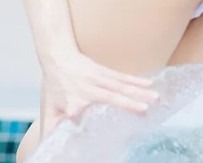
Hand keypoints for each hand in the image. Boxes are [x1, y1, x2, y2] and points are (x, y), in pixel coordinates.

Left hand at [39, 47, 158, 138]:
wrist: (57, 55)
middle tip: (146, 109)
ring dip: (139, 91)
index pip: (77, 110)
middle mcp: (87, 89)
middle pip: (110, 96)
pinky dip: (136, 79)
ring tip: (155, 96)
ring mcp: (97, 78)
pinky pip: (121, 76)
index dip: (79, 112)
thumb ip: (51, 127)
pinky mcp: (103, 70)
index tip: (90, 122)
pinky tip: (149, 83)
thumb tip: (47, 147)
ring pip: (120, 85)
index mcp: (73, 100)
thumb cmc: (54, 84)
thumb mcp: (49, 107)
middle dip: (128, 102)